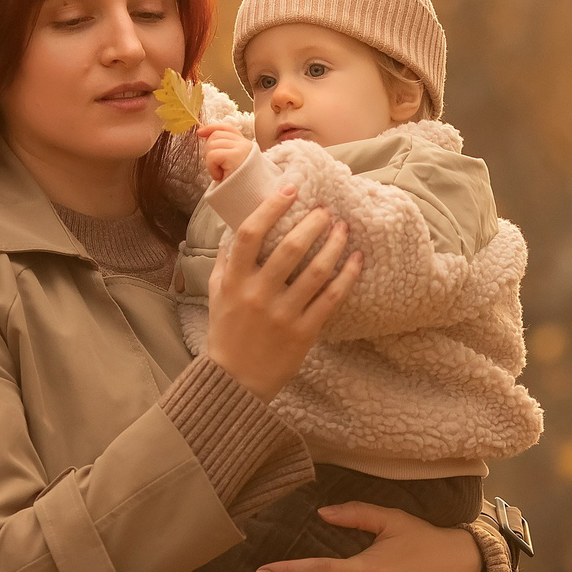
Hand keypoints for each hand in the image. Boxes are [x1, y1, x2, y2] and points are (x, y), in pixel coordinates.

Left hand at [201, 124, 252, 183]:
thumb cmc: (238, 186)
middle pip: (216, 135)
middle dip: (209, 150)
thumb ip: (222, 148)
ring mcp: (242, 149)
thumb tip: (203, 133)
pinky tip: (219, 176)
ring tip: (220, 173)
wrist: (249, 201)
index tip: (200, 132)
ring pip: (212, 144)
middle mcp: (245, 144)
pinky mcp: (236, 156)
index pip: (226, 128)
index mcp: (244, 145)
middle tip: (216, 167)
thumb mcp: (230, 164)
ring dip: (210, 161)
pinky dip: (211, 167)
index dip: (211, 128)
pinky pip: (213, 155)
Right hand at [201, 184, 359, 399]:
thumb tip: (237, 229)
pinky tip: (356, 260)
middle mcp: (257, 294)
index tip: (290, 189)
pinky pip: (331, 299)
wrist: (235, 382)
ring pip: (316, 271)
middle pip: (290, 247)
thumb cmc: (226, 333)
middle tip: (326, 211)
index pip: (250, 234)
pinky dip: (347, 276)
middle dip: (313, 223)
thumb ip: (225, 262)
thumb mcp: (215, 294)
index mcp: (233, 281)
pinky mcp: (303, 333)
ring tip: (343, 229)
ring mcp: (282, 314)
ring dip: (334, 245)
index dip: (271, 207)